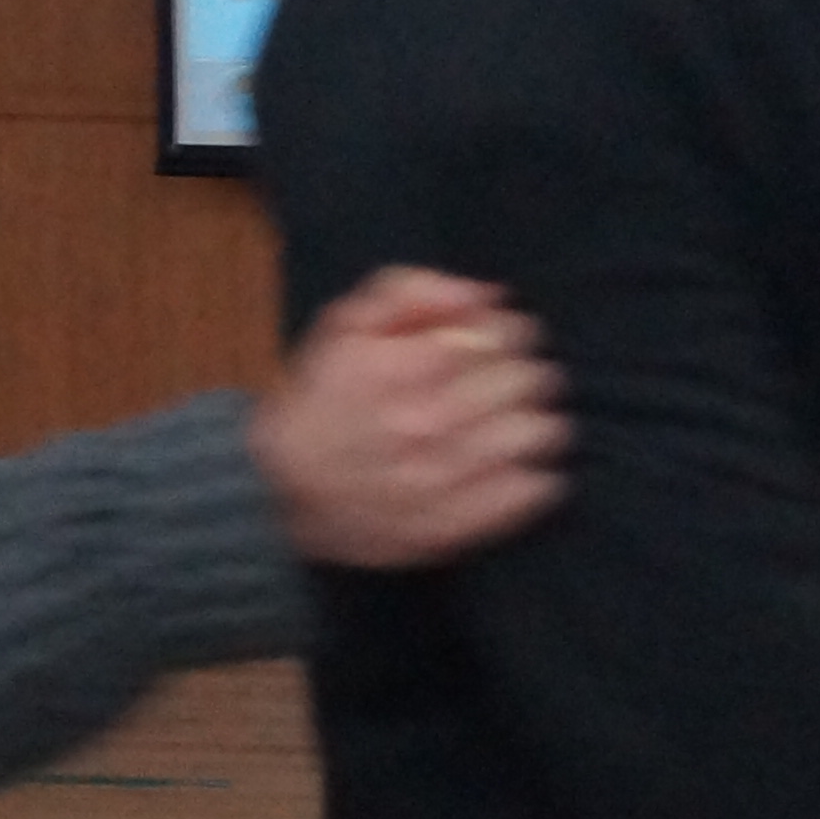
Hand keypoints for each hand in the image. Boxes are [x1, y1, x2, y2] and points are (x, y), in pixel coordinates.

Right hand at [254, 269, 569, 566]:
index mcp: (401, 369)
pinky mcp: (453, 526)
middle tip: (513, 381)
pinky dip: (538, 476)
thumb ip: (411, 292)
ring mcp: (442, 480)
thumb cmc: (321, 398)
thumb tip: (484, 294)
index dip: (512, 332)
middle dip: (527, 373)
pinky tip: (519, 466)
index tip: (502, 341)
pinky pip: (530, 492)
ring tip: (518, 421)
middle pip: (528, 382)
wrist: (279, 489)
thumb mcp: (346, 325)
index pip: (502, 336)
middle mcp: (425, 424)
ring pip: (539, 434)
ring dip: (539, 421)